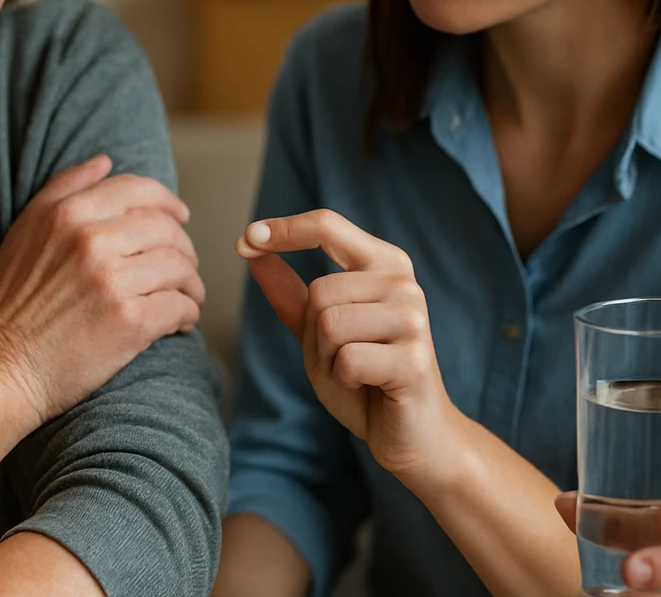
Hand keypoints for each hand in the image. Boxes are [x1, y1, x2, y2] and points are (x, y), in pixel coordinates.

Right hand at [0, 155, 204, 426]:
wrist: (0, 366)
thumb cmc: (12, 300)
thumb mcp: (26, 229)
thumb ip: (64, 188)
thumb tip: (105, 160)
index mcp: (69, 214)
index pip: (139, 192)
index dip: (168, 203)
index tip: (180, 218)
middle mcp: (92, 242)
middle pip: (167, 230)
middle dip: (183, 248)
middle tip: (183, 267)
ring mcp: (113, 282)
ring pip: (180, 267)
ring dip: (190, 283)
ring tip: (186, 295)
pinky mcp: (129, 323)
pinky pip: (180, 306)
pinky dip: (187, 313)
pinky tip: (180, 321)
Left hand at [237, 209, 461, 486]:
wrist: (413, 433)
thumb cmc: (365, 378)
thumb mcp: (319, 332)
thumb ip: (289, 291)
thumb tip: (250, 245)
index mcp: (384, 264)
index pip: (327, 226)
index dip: (284, 229)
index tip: (246, 238)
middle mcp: (403, 283)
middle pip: (320, 291)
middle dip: (315, 336)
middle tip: (345, 360)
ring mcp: (413, 319)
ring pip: (329, 324)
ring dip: (329, 360)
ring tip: (357, 374)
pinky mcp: (414, 359)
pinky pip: (347, 359)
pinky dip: (344, 380)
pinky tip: (370, 387)